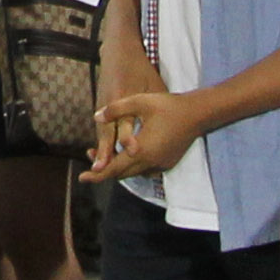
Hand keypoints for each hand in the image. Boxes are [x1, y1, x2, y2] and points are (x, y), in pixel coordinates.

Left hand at [84, 84, 208, 183]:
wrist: (196, 114)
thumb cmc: (167, 106)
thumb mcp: (139, 102)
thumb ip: (116, 109)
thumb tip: (96, 117)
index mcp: (140, 150)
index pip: (113, 168)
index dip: (96, 175)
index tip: (82, 178)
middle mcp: (150, 162)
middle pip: (121, 174)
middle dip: (104, 170)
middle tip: (90, 160)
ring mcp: (160, 164)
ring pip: (133, 173)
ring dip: (119, 168)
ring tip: (106, 155)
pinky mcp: (167, 163)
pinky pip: (145, 170)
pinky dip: (132, 167)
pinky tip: (128, 153)